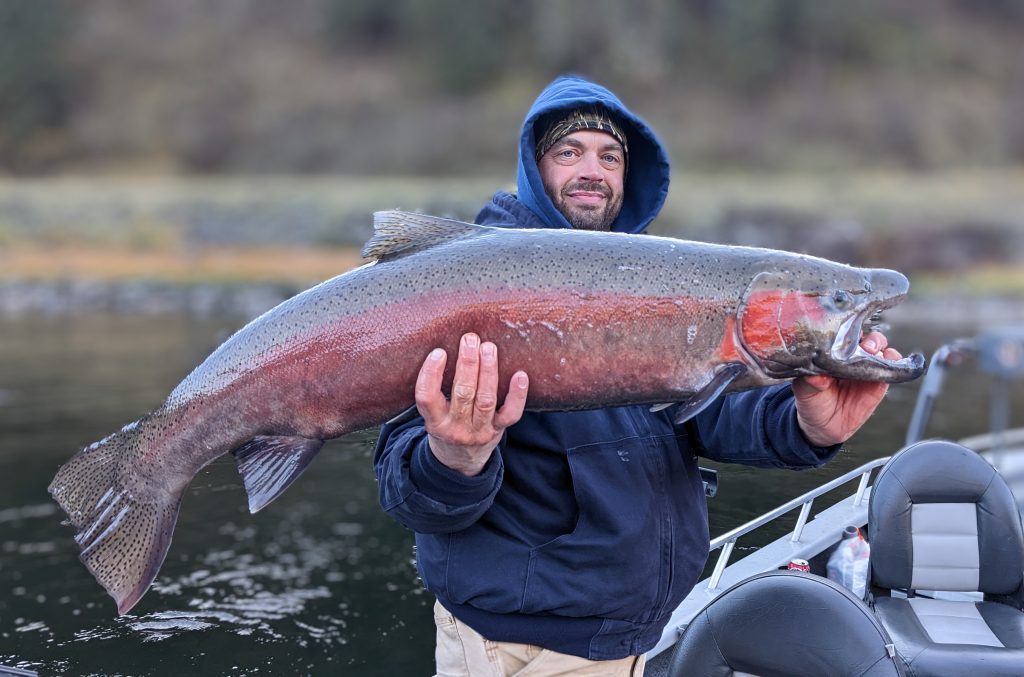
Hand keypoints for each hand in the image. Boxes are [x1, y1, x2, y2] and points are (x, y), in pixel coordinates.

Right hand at [416, 333, 528, 476]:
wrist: (459, 461)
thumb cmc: (445, 426)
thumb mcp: (432, 414)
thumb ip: (435, 389)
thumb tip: (443, 346)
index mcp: (434, 421)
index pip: (427, 397)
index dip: (431, 374)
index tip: (439, 352)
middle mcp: (456, 428)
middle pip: (463, 394)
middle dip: (467, 364)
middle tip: (470, 339)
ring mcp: (479, 431)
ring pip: (485, 400)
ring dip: (488, 372)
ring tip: (489, 348)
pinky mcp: (498, 430)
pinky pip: (510, 414)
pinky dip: (517, 395)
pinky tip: (520, 375)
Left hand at [792, 332, 900, 446]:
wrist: (824, 427)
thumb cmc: (812, 401)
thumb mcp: (804, 391)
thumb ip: (809, 382)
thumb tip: (817, 376)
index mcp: (831, 352)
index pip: (842, 333)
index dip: (847, 330)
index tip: (847, 334)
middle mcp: (850, 356)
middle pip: (864, 337)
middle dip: (868, 338)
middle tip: (864, 347)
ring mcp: (866, 367)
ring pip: (880, 348)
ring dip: (880, 347)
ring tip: (873, 353)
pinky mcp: (879, 382)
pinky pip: (892, 368)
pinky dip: (895, 363)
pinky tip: (891, 363)